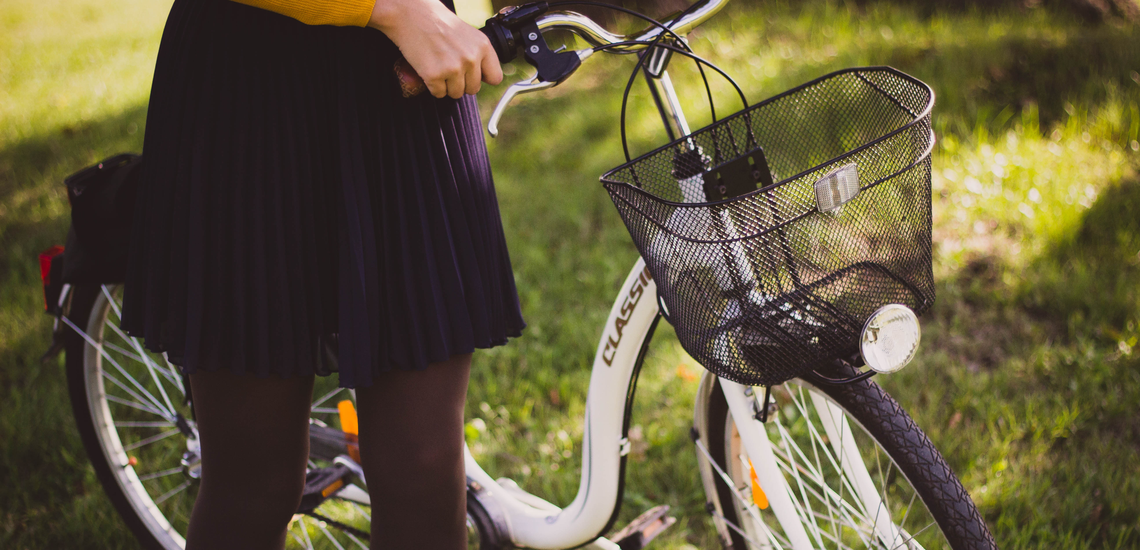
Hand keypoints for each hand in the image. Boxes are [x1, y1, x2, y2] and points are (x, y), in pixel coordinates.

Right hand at [368, 0, 502, 98]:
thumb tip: (484, 77)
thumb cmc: (436, 22)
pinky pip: (438, 93)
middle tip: (448, 67)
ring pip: (456, 94)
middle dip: (461, 83)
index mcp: (482, 46)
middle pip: (473, 89)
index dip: (482, 78)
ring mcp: (453, 68)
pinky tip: (428, 69)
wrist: (410, 14)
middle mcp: (471, 58)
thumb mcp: (467, 33)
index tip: (472, 75)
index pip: (495, 78)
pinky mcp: (435, 75)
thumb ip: (477, 53)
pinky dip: (432, 86)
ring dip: (446, 85)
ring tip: (437, 66)